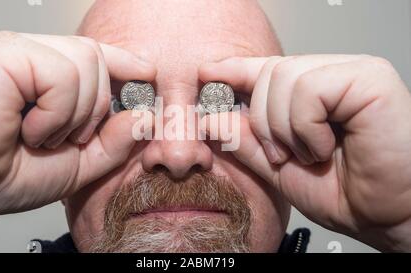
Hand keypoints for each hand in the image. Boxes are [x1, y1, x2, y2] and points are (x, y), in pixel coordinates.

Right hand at [0, 32, 154, 229]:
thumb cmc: (10, 174)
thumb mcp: (80, 163)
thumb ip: (115, 141)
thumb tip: (142, 115)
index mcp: (50, 79)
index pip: (97, 56)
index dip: (125, 62)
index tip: (147, 72)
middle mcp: (36, 59)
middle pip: (97, 57)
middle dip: (97, 107)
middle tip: (68, 138)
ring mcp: (21, 52)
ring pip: (86, 62)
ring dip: (74, 114)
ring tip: (43, 136)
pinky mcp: (7, 53)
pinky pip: (62, 74)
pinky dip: (56, 112)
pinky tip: (30, 129)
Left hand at [200, 55, 410, 251]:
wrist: (386, 217)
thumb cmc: (345, 193)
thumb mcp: (279, 168)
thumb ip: (248, 140)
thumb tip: (214, 116)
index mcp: (314, 93)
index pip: (267, 70)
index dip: (236, 70)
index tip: (208, 72)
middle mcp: (334, 75)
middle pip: (270, 73)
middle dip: (264, 122)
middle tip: (285, 155)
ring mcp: (353, 72)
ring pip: (285, 78)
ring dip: (287, 129)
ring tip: (312, 154)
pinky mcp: (369, 79)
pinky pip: (309, 90)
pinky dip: (307, 127)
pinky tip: (327, 146)